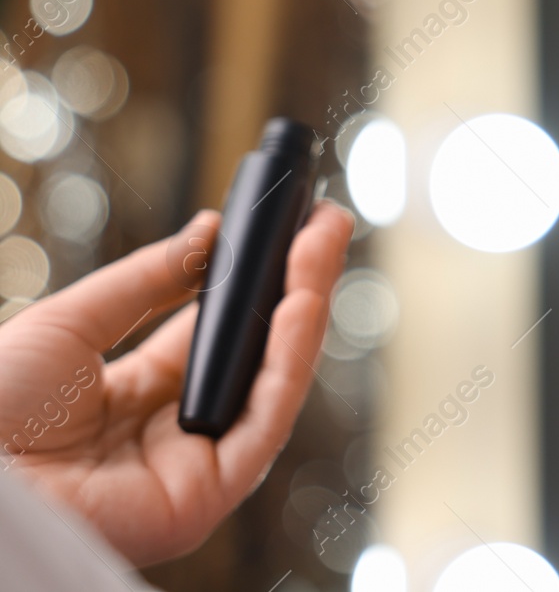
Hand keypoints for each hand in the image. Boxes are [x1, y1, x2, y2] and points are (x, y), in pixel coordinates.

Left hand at [0, 201, 353, 564]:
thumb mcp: (72, 323)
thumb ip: (148, 281)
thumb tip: (211, 230)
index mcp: (132, 403)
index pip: (212, 338)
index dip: (250, 286)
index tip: (281, 230)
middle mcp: (171, 439)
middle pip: (253, 357)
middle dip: (296, 285)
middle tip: (325, 222)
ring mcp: (194, 469)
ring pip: (272, 382)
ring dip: (306, 307)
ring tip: (323, 242)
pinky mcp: (209, 497)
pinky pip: (267, 419)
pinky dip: (291, 357)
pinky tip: (301, 302)